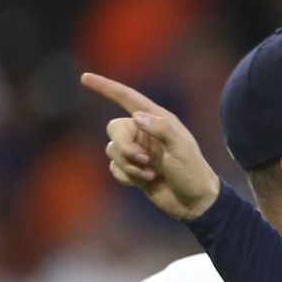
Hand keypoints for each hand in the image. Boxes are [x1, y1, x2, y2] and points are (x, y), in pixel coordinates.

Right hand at [81, 72, 220, 219]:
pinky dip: (127, 177)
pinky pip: (115, 168)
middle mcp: (144, 133)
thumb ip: (162, 129)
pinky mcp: (133, 169)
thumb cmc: (193, 173)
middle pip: (114, 129)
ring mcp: (138, 151)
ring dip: (129, 166)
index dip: (106, 87)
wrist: (195, 203)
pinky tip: (146, 182)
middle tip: (145, 161)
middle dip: (124, 147)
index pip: (127, 98)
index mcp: (157, 121)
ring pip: (112, 150)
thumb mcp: (182, 149)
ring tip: (151, 175)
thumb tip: (137, 117)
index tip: (86, 78)